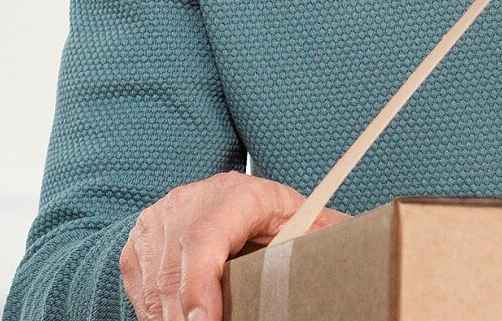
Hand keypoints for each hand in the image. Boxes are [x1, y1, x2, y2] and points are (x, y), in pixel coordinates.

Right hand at [121, 171, 349, 320]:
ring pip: (154, 283)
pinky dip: (157, 312)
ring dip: (171, 317)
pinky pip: (140, 287)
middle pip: (174, 269)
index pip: (205, 238)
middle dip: (186, 315)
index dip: (202, 284)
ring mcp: (159, 219)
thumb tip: (362, 244)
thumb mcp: (302, 220)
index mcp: (237, 194)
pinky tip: (180, 320)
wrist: (224, 197)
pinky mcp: (140, 240)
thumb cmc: (270, 215)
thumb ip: (325, 233)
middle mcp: (190, 200)